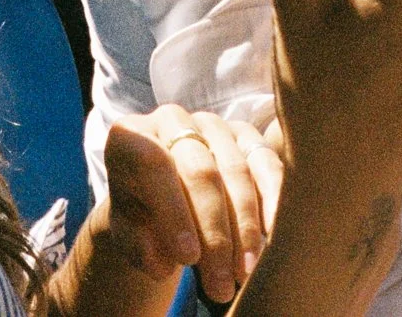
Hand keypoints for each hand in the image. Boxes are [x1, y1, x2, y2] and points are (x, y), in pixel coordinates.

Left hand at [101, 107, 281, 304]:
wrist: (162, 200)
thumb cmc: (140, 217)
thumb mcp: (129, 233)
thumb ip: (138, 245)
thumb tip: (161, 262)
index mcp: (130, 136)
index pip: (153, 164)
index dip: (173, 211)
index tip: (187, 259)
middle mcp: (170, 119)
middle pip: (200, 170)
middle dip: (214, 233)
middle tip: (221, 283)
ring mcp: (211, 123)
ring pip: (236, 170)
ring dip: (244, 228)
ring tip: (244, 272)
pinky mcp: (244, 133)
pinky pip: (265, 163)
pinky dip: (272, 200)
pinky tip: (272, 235)